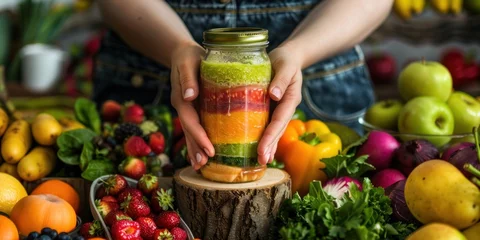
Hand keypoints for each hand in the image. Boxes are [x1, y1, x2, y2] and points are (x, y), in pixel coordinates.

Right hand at [170, 41, 213, 169]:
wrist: (182, 52)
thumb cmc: (189, 55)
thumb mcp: (188, 62)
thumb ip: (188, 78)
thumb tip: (189, 95)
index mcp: (182, 98)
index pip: (191, 121)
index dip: (199, 137)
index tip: (209, 150)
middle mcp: (183, 106)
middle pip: (189, 131)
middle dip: (196, 149)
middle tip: (204, 165)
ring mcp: (187, 109)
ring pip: (191, 132)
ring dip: (195, 149)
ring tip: (201, 166)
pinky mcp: (193, 108)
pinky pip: (195, 126)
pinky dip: (197, 140)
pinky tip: (202, 152)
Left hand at [257, 44, 303, 164]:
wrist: (288, 56)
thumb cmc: (286, 59)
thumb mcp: (285, 65)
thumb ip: (281, 78)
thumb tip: (274, 95)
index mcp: (289, 99)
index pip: (279, 120)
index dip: (271, 136)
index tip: (263, 149)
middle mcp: (285, 107)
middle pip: (277, 130)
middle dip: (270, 146)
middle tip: (261, 161)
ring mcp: (279, 110)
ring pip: (273, 131)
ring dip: (268, 146)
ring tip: (260, 161)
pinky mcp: (271, 108)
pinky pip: (267, 124)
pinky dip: (264, 137)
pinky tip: (257, 149)